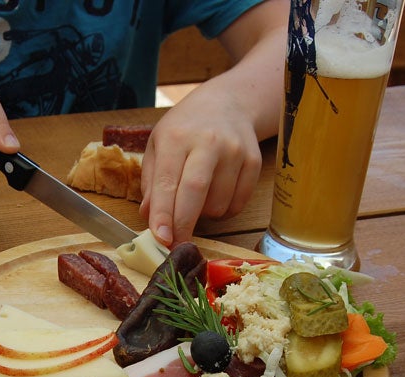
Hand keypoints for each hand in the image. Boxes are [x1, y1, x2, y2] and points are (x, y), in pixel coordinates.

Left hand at [139, 77, 261, 245]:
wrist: (228, 104)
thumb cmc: (185, 128)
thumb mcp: (158, 146)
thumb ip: (152, 182)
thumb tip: (150, 217)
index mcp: (177, 137)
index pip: (168, 181)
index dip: (164, 214)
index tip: (161, 239)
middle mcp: (208, 142)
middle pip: (196, 193)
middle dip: (184, 225)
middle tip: (175, 245)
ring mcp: (235, 152)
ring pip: (218, 205)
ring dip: (203, 215)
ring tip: (197, 199)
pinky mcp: (254, 163)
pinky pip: (237, 205)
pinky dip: (223, 211)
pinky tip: (216, 195)